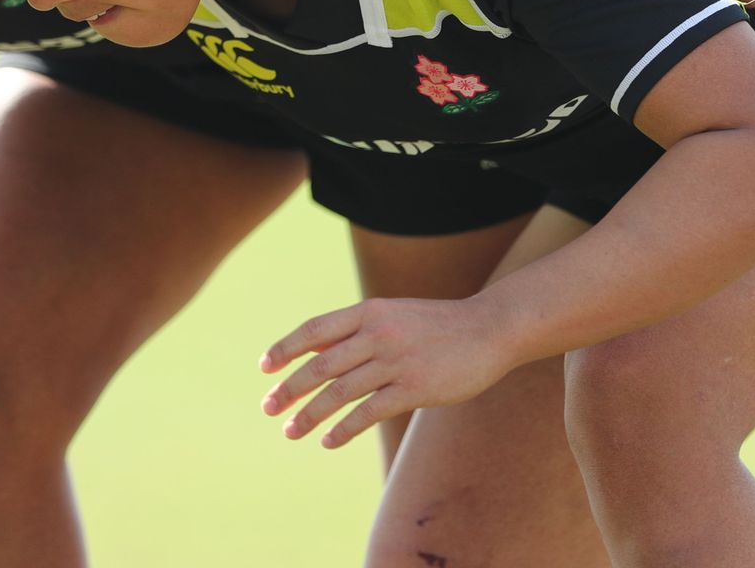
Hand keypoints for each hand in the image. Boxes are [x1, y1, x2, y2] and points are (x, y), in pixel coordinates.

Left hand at [259, 296, 516, 448]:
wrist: (489, 328)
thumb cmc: (436, 325)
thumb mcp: (392, 315)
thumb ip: (356, 331)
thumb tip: (314, 351)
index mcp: (368, 312)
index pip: (313, 329)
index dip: (285, 348)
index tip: (265, 368)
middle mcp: (376, 334)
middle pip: (320, 365)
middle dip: (290, 388)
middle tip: (269, 407)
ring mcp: (395, 361)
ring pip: (339, 392)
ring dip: (310, 415)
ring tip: (291, 431)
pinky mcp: (414, 388)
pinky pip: (368, 412)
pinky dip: (343, 429)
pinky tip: (328, 441)